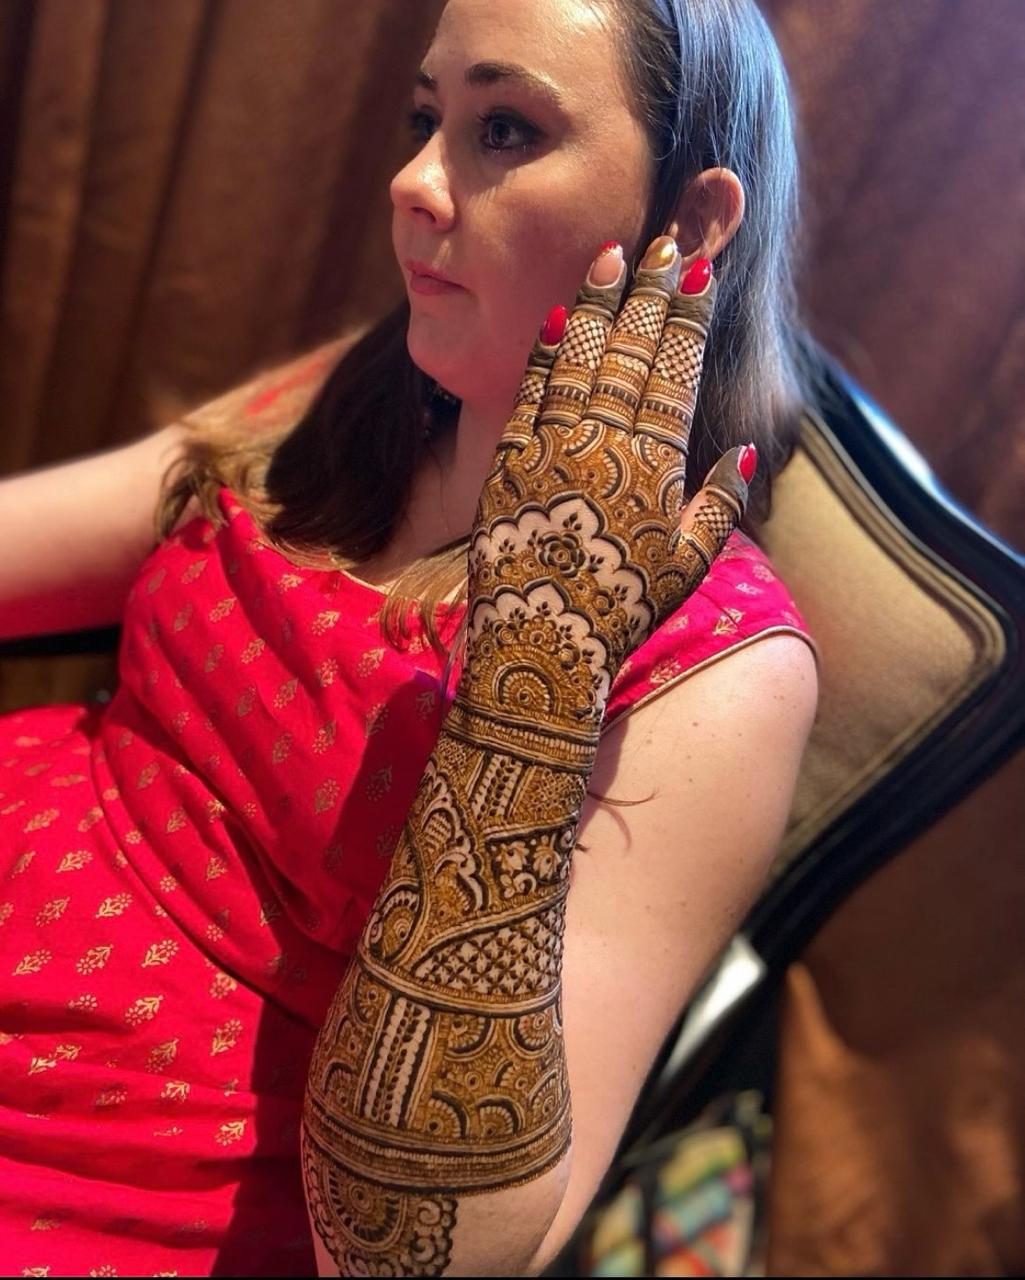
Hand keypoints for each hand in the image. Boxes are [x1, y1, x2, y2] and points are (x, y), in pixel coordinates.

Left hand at [460, 233, 753, 733]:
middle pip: (633, 352)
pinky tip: (560, 317)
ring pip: (583, 359)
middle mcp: (608, 445)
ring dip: (600, 303)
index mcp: (657, 466)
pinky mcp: (509, 461)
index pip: (677, 372)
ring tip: (612, 255)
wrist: (540, 644)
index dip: (689, 318)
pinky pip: (532, 392)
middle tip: (663, 240)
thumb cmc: (621, 611)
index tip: (699, 272)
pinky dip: (547, 351)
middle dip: (651, 292)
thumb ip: (717, 505)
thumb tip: (742, 453)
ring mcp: (555, 447)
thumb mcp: (688, 566)